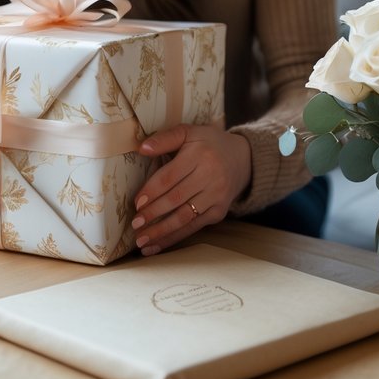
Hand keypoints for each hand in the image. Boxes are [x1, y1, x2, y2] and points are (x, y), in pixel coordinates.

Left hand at [130, 124, 251, 255]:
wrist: (243, 159)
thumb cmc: (208, 144)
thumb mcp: (189, 132)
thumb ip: (165, 139)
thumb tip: (142, 148)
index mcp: (199, 155)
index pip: (170, 176)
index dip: (152, 191)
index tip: (136, 203)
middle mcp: (210, 177)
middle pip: (176, 199)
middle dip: (154, 213)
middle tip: (135, 224)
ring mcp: (216, 197)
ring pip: (184, 217)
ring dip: (162, 231)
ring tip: (141, 241)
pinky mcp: (219, 212)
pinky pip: (194, 227)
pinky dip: (174, 238)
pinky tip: (157, 246)